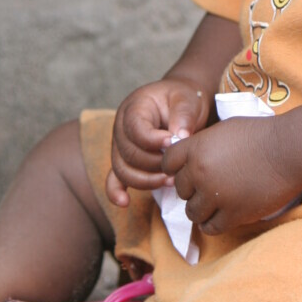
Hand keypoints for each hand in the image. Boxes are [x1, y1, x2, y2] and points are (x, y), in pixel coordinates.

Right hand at [107, 79, 211, 207]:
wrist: (180, 104)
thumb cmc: (183, 99)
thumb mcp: (187, 99)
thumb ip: (183, 114)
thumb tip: (179, 137)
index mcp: (134, 108)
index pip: (135, 129)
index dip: (153, 140)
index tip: (174, 142)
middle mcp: (121, 127)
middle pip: (129, 153)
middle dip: (154, 164)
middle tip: (177, 166)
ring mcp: (120, 146)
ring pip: (123, 169)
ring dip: (146, 180)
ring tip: (171, 180)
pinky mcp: (124, 161)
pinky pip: (114, 178)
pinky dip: (116, 192)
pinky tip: (124, 202)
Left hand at [161, 116, 298, 233]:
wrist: (289, 151)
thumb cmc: (260, 135)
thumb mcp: (223, 130)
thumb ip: (202, 145)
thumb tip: (188, 158)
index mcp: (196, 149)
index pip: (167, 163)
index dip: (175, 168)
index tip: (187, 170)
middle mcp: (201, 173)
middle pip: (180, 190)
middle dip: (192, 189)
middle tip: (208, 186)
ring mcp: (216, 196)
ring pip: (192, 212)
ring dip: (201, 209)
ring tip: (215, 203)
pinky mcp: (233, 215)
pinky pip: (210, 228)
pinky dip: (214, 223)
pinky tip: (223, 215)